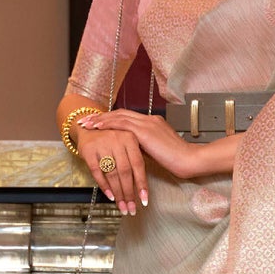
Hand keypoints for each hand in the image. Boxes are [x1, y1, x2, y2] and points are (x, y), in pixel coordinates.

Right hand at [75, 121, 147, 213]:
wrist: (89, 127)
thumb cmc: (111, 138)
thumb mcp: (126, 143)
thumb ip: (134, 159)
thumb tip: (142, 187)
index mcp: (130, 138)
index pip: (138, 165)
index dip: (142, 184)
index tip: (144, 200)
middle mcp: (117, 140)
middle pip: (125, 172)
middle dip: (129, 193)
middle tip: (131, 208)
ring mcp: (102, 145)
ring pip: (112, 174)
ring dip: (118, 193)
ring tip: (122, 206)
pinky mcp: (88, 150)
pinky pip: (97, 172)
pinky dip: (104, 185)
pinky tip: (110, 196)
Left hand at [84, 109, 201, 183]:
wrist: (188, 159)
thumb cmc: (177, 160)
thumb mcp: (158, 151)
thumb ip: (145, 147)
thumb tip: (131, 151)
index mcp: (154, 123)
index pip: (128, 117)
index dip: (112, 119)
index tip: (99, 123)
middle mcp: (149, 119)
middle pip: (120, 113)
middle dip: (102, 117)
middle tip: (87, 120)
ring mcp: (147, 123)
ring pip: (118, 116)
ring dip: (100, 119)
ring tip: (87, 124)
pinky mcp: (144, 131)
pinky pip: (121, 124)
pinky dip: (107, 124)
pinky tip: (97, 128)